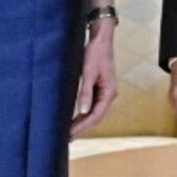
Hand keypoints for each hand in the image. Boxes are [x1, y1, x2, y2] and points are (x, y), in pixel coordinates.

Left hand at [70, 21, 117, 137]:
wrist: (101, 39)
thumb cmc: (95, 53)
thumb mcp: (88, 73)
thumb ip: (85, 93)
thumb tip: (82, 112)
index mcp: (109, 92)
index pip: (96, 115)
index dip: (82, 126)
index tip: (69, 134)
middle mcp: (110, 94)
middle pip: (97, 117)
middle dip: (83, 127)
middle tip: (67, 138)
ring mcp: (106, 91)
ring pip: (95, 112)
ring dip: (83, 122)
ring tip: (70, 131)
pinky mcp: (101, 88)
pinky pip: (94, 105)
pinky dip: (85, 113)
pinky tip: (75, 117)